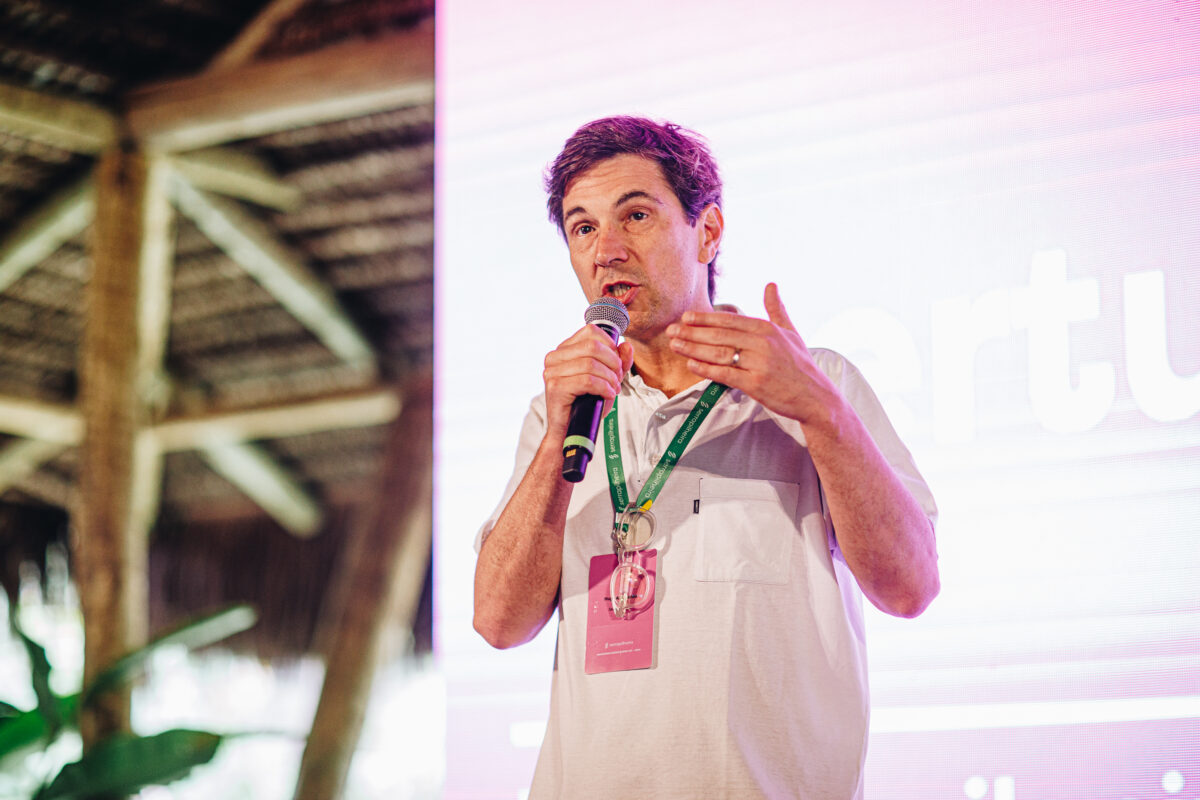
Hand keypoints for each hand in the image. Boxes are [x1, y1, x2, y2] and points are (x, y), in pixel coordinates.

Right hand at [543, 324, 634, 437]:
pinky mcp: (555, 387)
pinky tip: (607, 395)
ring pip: (591, 364)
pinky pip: (588, 381)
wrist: (571, 431)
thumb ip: (619, 362)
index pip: (591, 331)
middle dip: (613, 362)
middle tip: (617, 379)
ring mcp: (552, 371)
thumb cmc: (587, 404)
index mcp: (564, 350)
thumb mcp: (607, 379)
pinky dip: (604, 388)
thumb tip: (626, 345)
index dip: (610, 345)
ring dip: (610, 378)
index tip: (616, 364)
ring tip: (613, 389)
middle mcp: (554, 357)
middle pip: (593, 346)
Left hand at [667, 283, 838, 425]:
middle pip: (720, 335)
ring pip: (719, 353)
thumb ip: (776, 309)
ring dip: (693, 348)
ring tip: (675, 345)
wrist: (815, 396)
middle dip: (692, 332)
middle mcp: (763, 344)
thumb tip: (771, 285)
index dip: (705, 318)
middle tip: (671, 330)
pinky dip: (706, 368)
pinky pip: (725, 374)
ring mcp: (759, 364)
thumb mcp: (791, 333)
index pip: (730, 320)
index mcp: (768, 329)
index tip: (686, 317)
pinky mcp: (756, 384)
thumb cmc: (800, 365)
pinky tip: (691, 364)